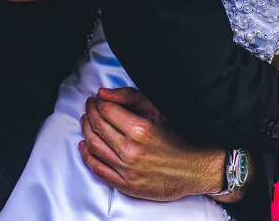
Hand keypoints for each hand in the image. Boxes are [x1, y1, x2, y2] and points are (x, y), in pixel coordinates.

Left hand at [78, 87, 223, 200]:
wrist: (193, 168)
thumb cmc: (176, 137)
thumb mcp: (157, 110)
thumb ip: (129, 97)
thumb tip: (103, 93)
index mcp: (140, 129)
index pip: (106, 110)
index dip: (98, 102)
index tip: (96, 98)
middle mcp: (131, 150)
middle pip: (97, 126)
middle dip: (90, 112)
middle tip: (90, 106)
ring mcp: (127, 170)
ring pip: (94, 146)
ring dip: (85, 131)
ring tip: (86, 122)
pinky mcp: (126, 185)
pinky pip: (98, 170)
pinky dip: (87, 156)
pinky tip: (84, 146)